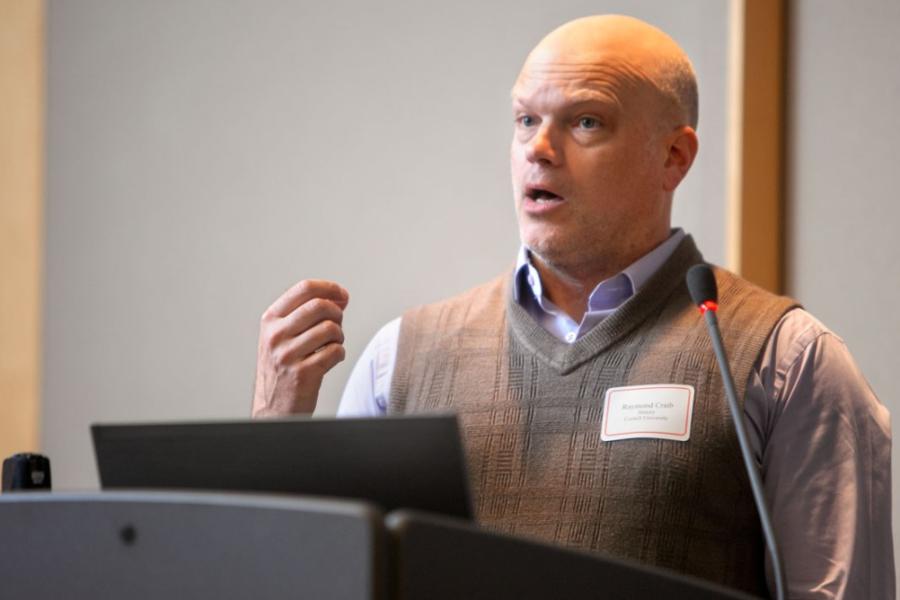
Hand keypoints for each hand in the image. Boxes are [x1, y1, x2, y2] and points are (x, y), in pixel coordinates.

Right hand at [252, 280, 348, 416]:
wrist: (272, 408)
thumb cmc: (283, 369)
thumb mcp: (283, 336)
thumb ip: (307, 314)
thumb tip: (339, 297)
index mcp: (270, 320)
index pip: (304, 288)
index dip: (330, 288)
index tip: (343, 296)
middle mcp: (276, 335)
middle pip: (320, 305)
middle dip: (337, 314)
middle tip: (336, 326)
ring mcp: (288, 355)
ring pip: (331, 329)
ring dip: (339, 337)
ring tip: (330, 346)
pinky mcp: (303, 374)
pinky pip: (336, 352)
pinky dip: (339, 354)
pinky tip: (329, 360)